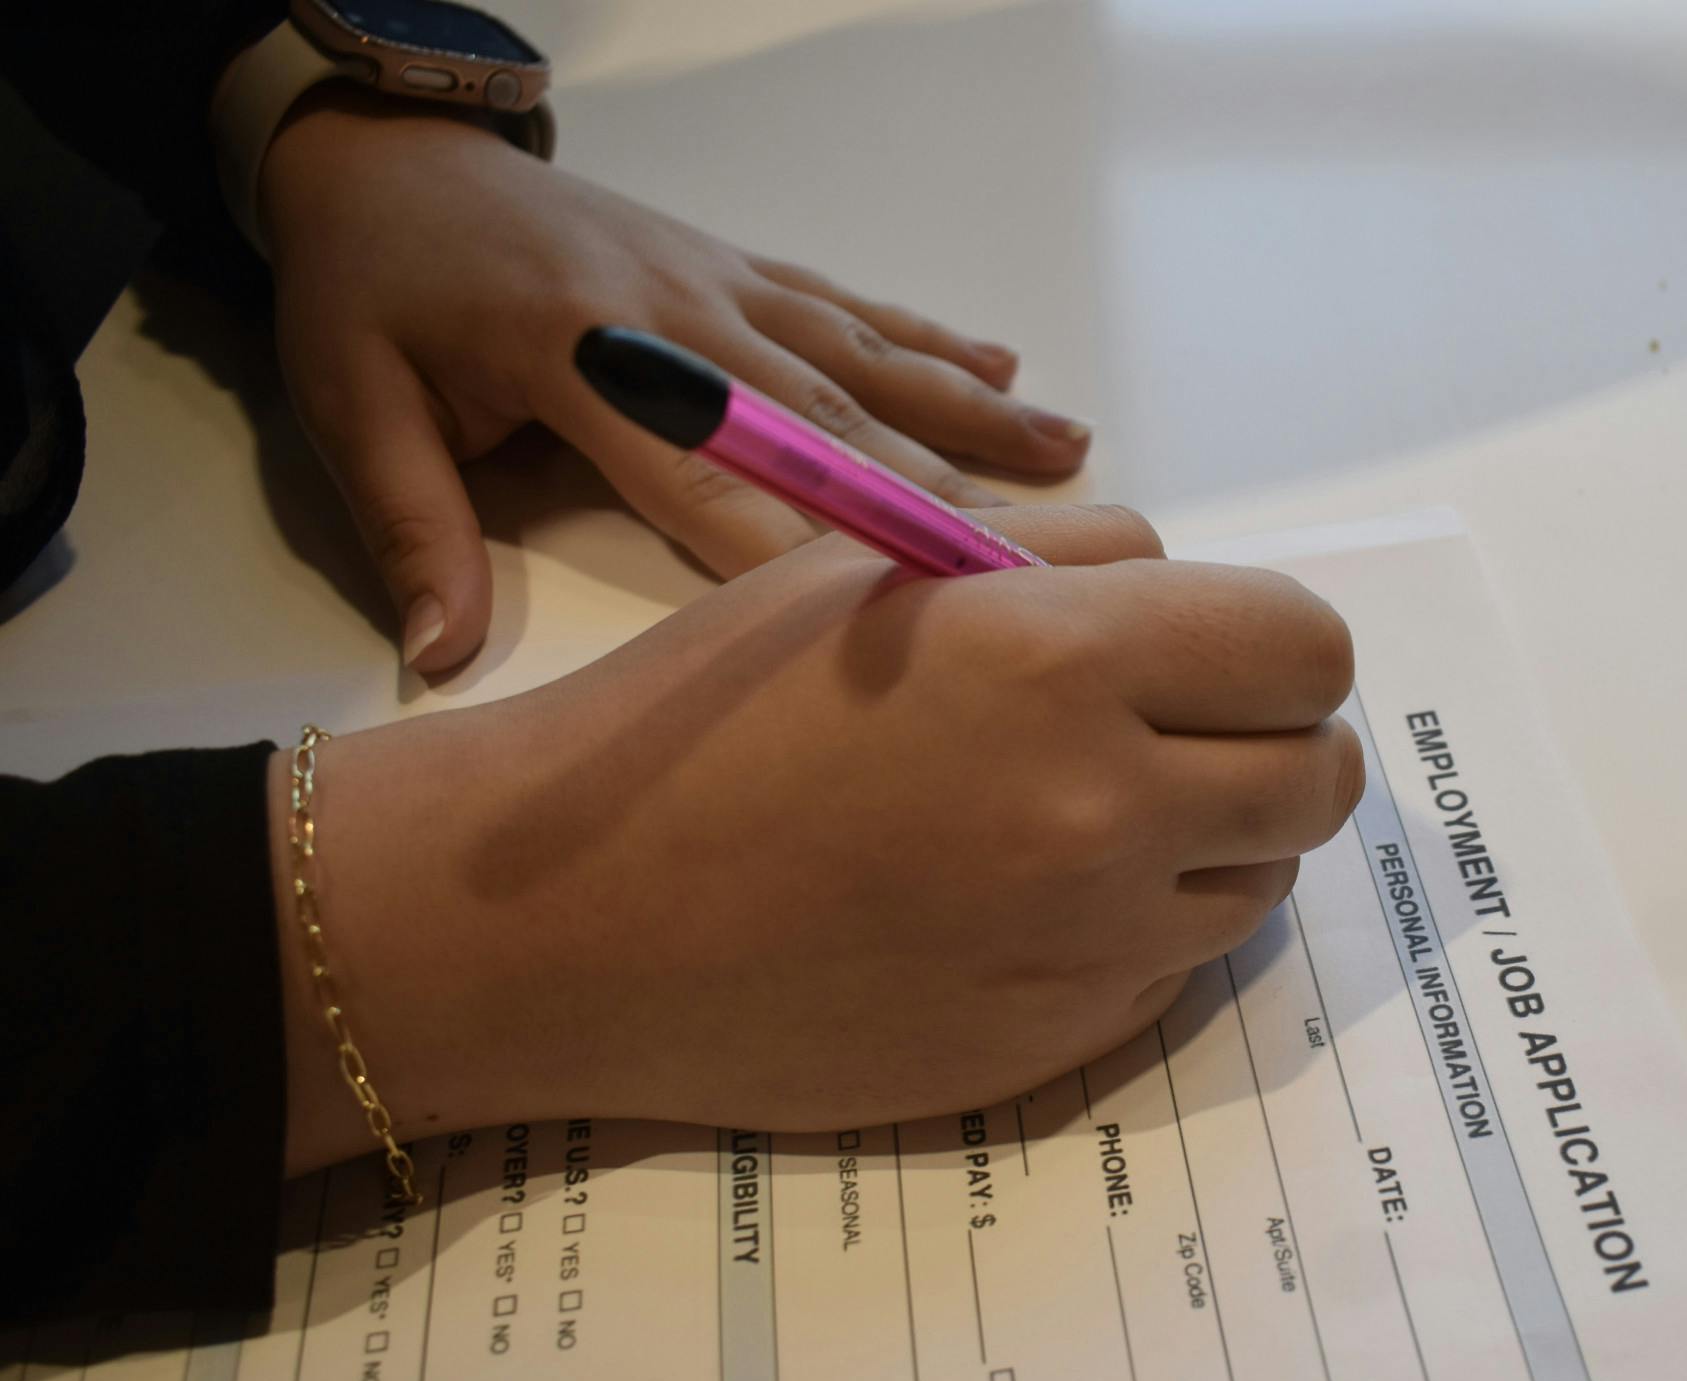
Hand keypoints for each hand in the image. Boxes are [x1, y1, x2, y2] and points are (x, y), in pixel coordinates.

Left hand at [257, 89, 1093, 671]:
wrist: (386, 154)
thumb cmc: (368, 288)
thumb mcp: (351, 404)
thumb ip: (410, 528)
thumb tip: (440, 656)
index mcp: (586, 357)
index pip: (718, 482)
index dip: (811, 558)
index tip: (901, 623)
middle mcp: (682, 317)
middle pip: (829, 425)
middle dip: (936, 501)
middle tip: (1041, 567)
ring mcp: (721, 283)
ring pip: (865, 360)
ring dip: (971, 415)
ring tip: (1072, 459)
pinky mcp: (734, 265)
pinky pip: (849, 305)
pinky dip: (929, 338)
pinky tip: (1003, 365)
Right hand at [271, 506, 1362, 1171]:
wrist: (580, 923)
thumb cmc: (703, 720)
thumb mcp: (873, 574)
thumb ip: (1059, 562)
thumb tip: (1176, 591)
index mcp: (1061, 664)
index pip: (1306, 649)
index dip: (1273, 648)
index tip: (1217, 657)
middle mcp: (1106, 815)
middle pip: (1319, 778)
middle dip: (1270, 744)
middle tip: (1175, 736)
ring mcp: (1088, 952)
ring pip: (1258, 884)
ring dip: (1209, 843)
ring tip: (1078, 822)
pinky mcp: (1056, 1050)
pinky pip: (1168, 972)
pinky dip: (1132, 931)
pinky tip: (1016, 909)